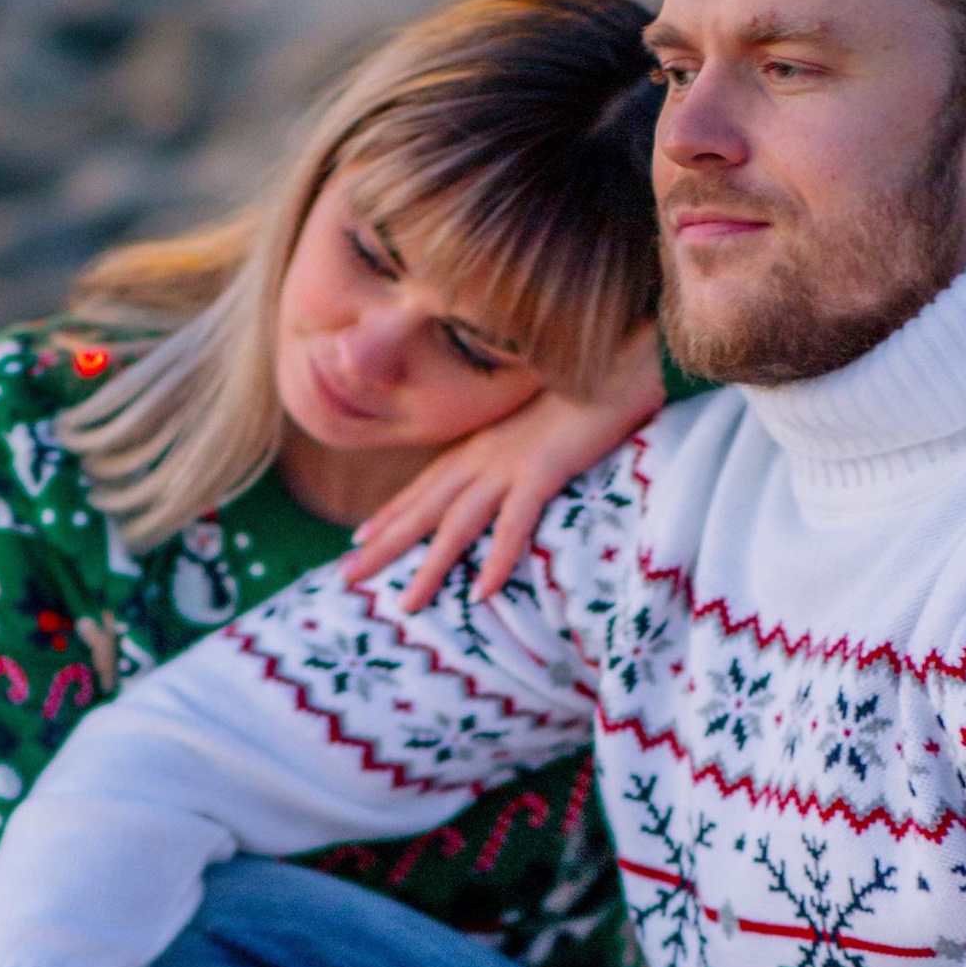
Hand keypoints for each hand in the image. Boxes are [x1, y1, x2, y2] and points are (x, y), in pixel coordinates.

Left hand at [342, 326, 666, 611]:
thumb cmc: (588, 395)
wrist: (620, 361)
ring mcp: (511, 464)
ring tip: (406, 604)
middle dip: (384, 545)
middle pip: (424, 508)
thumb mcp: (541, 429)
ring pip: (458, 524)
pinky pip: (514, 523)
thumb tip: (516, 480)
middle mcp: (484, 456)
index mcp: (481, 446)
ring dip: (430, 567)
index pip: (425, 486)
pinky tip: (484, 592)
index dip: (391, 514)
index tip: (359, 540)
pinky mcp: (544, 470)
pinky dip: (498, 558)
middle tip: (345, 578)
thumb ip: (521, 455)